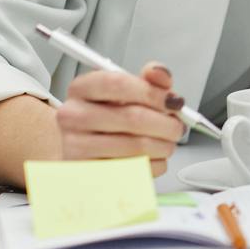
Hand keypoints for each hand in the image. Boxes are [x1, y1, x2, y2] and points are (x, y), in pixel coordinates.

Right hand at [55, 62, 186, 176]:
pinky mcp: (86, 175)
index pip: (118, 84)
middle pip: (132, 118)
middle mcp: (72, 116)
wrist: (82, 147)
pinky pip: (132, 172)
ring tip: (167, 143)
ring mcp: (75, 147)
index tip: (173, 101)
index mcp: (82, 89)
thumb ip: (148, 79)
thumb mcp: (126, 91)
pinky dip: (154, 165)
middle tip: (177, 127)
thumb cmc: (108, 117)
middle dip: (166, 124)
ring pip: (136, 147)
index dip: (153, 93)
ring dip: (164, 146)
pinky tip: (153, 158)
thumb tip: (159, 73)